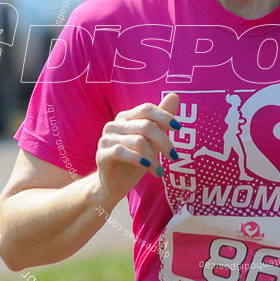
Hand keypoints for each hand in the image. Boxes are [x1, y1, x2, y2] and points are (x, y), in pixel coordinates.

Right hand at [95, 92, 180, 206]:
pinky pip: (122, 152)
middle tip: (174, 157)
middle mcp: (114, 125)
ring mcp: (106, 139)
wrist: (115, 184)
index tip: (178, 129)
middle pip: (145, 126)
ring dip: (154, 158)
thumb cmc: (136, 161)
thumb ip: (161, 120)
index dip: (164, 116)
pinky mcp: (101, 155)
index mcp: (125, 118)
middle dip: (164, 142)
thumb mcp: (152, 142)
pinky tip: (148, 167)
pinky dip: (139, 159)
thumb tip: (174, 95)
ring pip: (138, 141)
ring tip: (160, 170)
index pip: (146, 109)